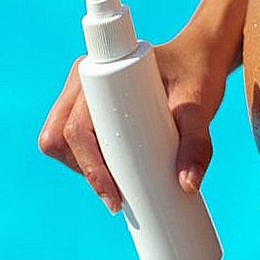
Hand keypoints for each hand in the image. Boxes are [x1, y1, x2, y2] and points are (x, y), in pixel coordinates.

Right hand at [37, 30, 229, 213]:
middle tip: (122, 196)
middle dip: (85, 171)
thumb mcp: (200, 107)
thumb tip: (187, 186)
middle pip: (59, 139)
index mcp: (99, 73)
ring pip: (61, 145)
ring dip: (84, 169)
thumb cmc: (197, 75)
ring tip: (122, 185)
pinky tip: (111, 179)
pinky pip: (72, 144)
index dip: (88, 167)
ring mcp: (83, 97)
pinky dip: (86, 164)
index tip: (115, 198)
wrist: (199, 60)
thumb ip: (198, 143)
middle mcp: (83, 83)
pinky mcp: (90, 111)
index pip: (75, 129)